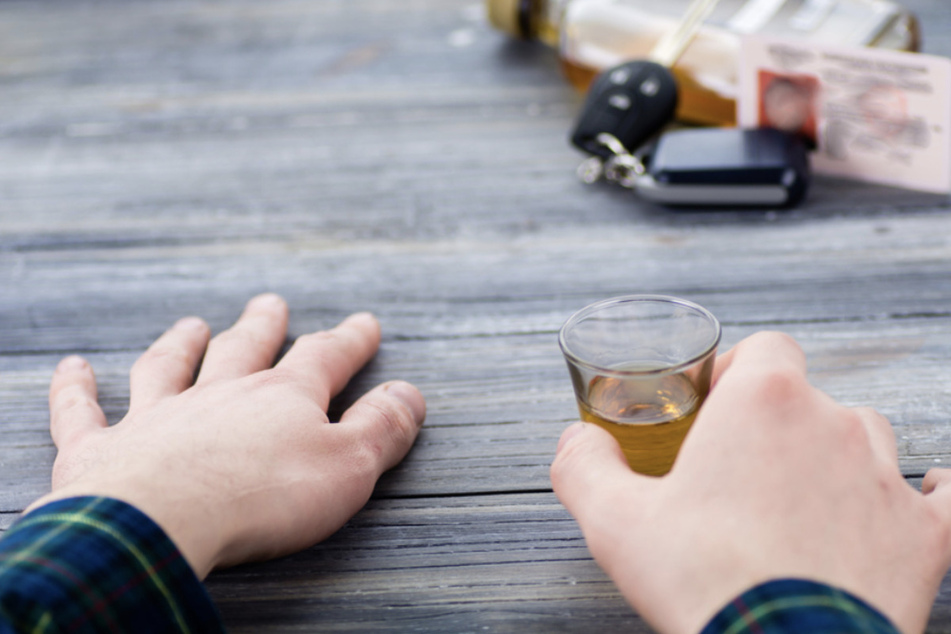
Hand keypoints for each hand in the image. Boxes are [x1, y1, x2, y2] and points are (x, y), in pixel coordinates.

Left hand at [30, 293, 425, 578]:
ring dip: (182, 343)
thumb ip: (381, 428)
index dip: (349, 340)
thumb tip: (411, 393)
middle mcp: (219, 395)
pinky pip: (85, 411)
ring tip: (193, 323)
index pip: (324, 358)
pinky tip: (73, 367)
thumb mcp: (347, 467)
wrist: (161, 523)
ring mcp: (158, 416)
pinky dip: (77, 388)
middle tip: (270, 302)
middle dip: (263, 326)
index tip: (365, 323)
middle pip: (245, 349)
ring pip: (170, 367)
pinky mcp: (103, 449)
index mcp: (281, 399)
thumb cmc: (261, 498)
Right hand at [551, 331, 950, 633]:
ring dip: (837, 455)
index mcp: (763, 403)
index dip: (740, 370)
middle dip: (779, 423)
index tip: (715, 404)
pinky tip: (925, 492)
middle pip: (811, 397)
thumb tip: (575, 441)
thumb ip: (585, 467)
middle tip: (742, 469)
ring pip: (867, 438)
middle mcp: (833, 424)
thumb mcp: (614, 521)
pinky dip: (931, 493)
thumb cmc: (702, 582)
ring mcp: (885, 479)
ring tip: (802, 495)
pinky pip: (943, 497)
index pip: (765, 350)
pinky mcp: (923, 536)